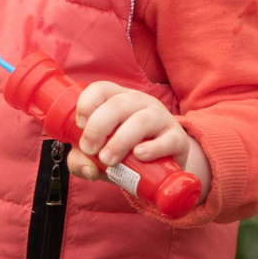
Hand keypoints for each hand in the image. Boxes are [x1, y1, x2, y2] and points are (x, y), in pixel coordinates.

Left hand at [62, 81, 206, 187]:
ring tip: (108, 160)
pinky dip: (152, 148)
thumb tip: (87, 169)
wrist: (161, 168)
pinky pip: (166, 140)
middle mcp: (140, 103)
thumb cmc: (124, 155)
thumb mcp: (98, 156)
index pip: (101, 89)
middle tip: (90, 150)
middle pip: (117, 104)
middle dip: (98, 127)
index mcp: (118, 99)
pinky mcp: (177, 138)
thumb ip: (82, 161)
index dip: (86, 105)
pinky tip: (139, 156)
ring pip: (140, 121)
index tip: (80, 127)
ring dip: (120, 141)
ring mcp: (160, 118)